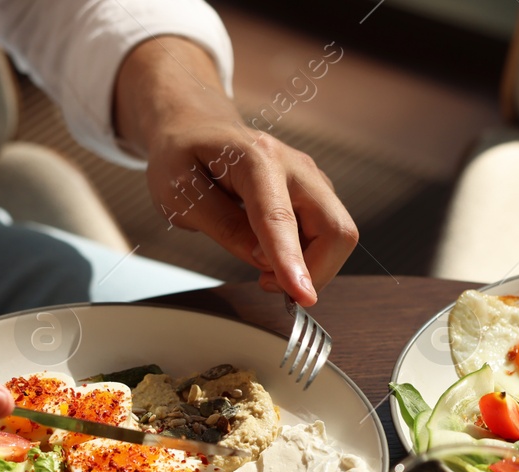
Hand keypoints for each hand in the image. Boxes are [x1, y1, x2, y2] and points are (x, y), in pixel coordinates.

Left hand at [114, 37, 357, 305]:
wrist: (197, 128)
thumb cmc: (183, 157)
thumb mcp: (181, 196)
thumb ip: (223, 227)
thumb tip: (262, 259)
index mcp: (256, 159)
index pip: (280, 218)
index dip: (291, 260)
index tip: (302, 296)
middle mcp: (294, 166)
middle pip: (335, 228)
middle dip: (313, 271)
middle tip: (267, 283)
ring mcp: (311, 179)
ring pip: (337, 236)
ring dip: (310, 266)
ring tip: (264, 266)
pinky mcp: (316, 193)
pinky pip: (328, 234)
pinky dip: (308, 256)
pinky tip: (275, 253)